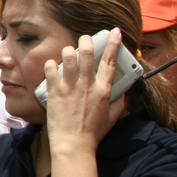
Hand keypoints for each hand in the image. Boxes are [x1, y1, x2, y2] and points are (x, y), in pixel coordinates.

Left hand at [44, 29, 125, 156]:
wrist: (73, 146)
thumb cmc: (92, 134)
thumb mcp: (111, 118)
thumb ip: (119, 103)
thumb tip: (125, 92)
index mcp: (103, 90)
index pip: (110, 62)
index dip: (114, 44)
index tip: (115, 31)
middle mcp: (87, 85)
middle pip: (88, 53)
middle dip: (86, 40)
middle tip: (84, 39)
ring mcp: (70, 87)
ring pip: (69, 56)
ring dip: (68, 51)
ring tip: (68, 54)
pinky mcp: (55, 91)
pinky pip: (51, 68)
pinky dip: (51, 64)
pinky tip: (52, 66)